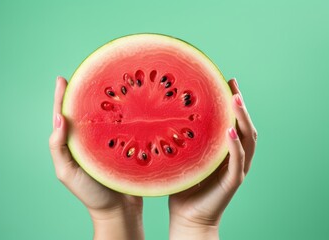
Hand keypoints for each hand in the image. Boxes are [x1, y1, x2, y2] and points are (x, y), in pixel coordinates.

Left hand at [49, 76, 143, 239]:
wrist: (119, 210)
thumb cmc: (91, 194)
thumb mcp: (67, 173)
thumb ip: (59, 147)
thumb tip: (58, 118)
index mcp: (72, 144)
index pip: (64, 116)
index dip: (62, 98)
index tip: (63, 79)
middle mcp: (88, 140)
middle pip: (83, 112)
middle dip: (82, 93)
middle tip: (85, 74)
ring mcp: (105, 142)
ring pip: (103, 117)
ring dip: (103, 101)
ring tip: (105, 83)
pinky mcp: (122, 145)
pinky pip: (120, 127)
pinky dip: (121, 114)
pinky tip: (126, 103)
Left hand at [168, 78, 256, 239]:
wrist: (188, 217)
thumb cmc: (183, 186)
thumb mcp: (184, 156)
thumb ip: (185, 139)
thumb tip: (166, 114)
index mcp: (223, 149)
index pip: (231, 120)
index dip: (230, 101)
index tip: (224, 80)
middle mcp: (233, 156)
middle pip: (243, 125)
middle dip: (239, 103)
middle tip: (232, 82)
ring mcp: (236, 168)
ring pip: (247, 139)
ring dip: (242, 118)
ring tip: (235, 98)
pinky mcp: (233, 181)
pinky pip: (238, 161)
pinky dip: (235, 145)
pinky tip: (229, 130)